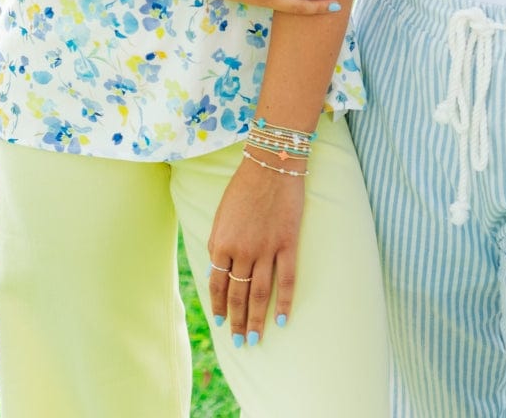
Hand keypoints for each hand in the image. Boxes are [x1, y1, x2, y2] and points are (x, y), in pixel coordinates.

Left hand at [208, 155, 305, 343]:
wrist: (271, 164)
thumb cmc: (243, 187)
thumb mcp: (221, 215)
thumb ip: (218, 243)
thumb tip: (218, 270)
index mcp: (221, 243)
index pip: (218, 285)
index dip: (219, 306)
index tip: (221, 323)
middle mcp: (242, 251)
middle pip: (238, 295)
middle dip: (237, 321)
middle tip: (240, 341)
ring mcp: (266, 248)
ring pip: (260, 293)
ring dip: (257, 319)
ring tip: (256, 339)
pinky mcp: (288, 243)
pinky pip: (286, 279)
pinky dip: (285, 301)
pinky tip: (283, 319)